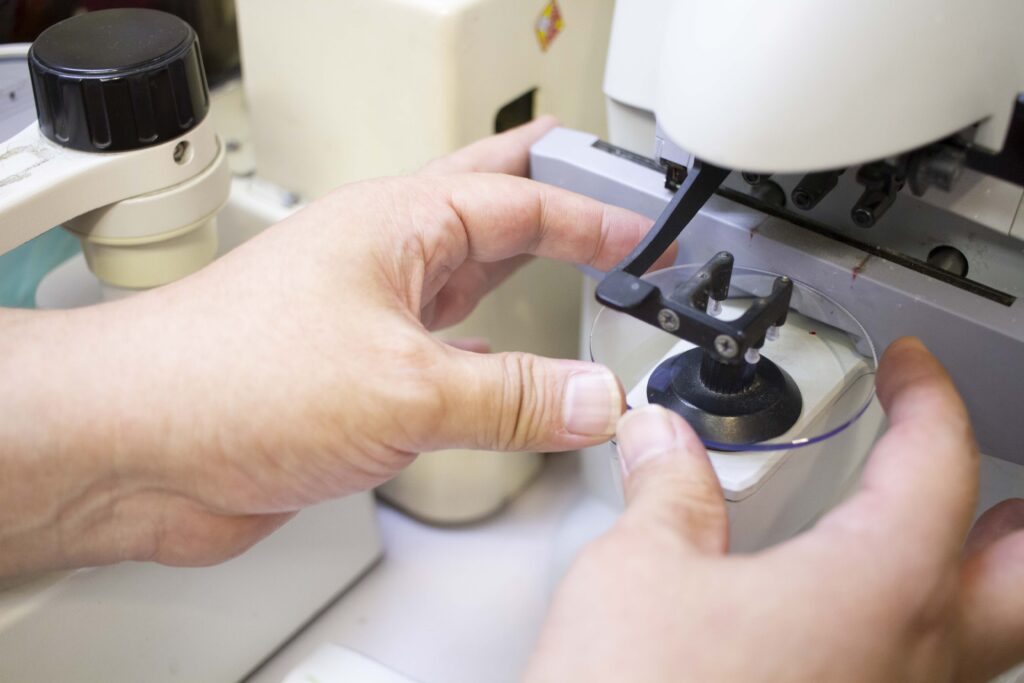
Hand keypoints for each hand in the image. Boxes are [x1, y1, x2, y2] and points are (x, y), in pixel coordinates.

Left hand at [0, 118, 668, 575]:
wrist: (138, 447)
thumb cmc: (227, 375)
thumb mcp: (403, 385)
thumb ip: (512, 396)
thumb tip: (595, 398)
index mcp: (395, 224)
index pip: (518, 201)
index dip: (589, 213)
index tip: (643, 231)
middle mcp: (382, 262)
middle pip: (484, 214)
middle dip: (545, 201)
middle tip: (597, 187)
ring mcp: (367, 320)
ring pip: (463, 285)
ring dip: (516, 280)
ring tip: (562, 264)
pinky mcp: (355, 380)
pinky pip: (445, 358)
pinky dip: (489, 363)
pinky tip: (507, 376)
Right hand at [527, 338, 1023, 682]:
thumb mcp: (638, 572)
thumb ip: (665, 491)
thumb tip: (660, 441)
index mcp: (877, 591)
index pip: (937, 464)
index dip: (929, 398)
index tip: (911, 372)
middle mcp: (913, 665)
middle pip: (1020, 582)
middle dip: (1013, 520)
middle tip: (990, 481)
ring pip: (985, 646)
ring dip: (974, 584)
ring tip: (941, 549)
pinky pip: (921, 680)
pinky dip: (915, 635)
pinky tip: (848, 625)